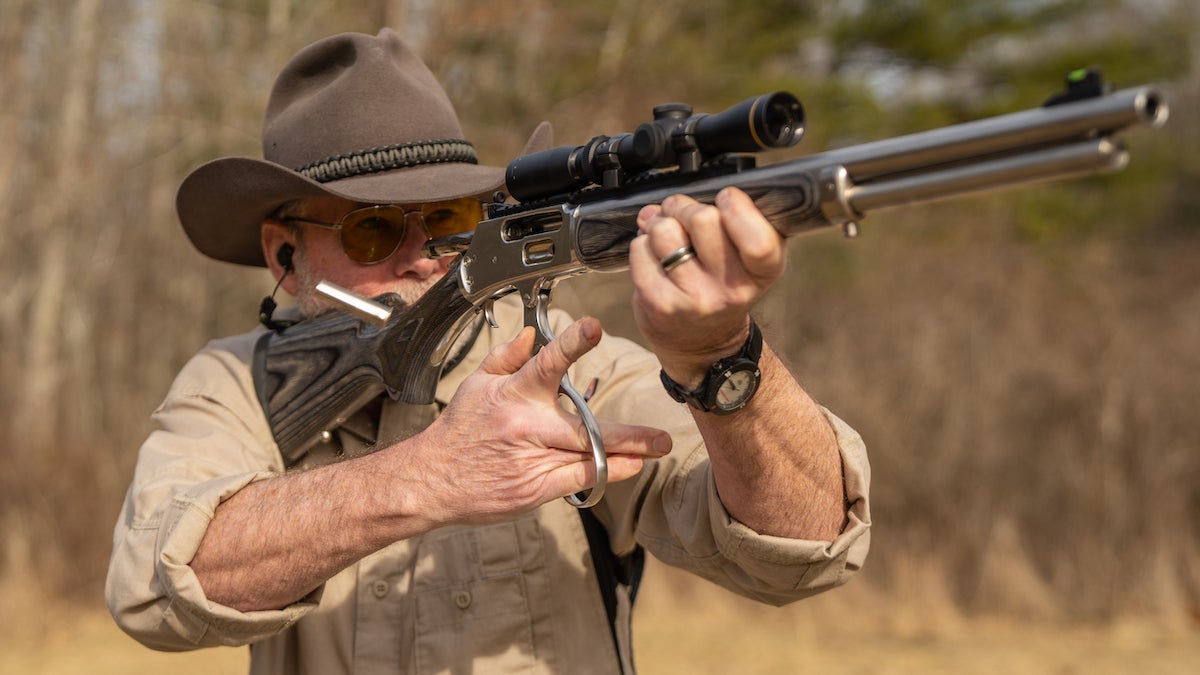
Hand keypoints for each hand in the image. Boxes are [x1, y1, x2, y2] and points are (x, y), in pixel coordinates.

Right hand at [403, 317, 671, 525]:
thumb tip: (531, 332)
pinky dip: (607, 473)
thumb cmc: (459, 428)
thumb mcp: (476, 384)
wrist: (432, 479)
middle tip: (662, 436)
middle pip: (585, 427)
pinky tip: (629, 467)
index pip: (546, 363)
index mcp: (513, 393)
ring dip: (626, 454)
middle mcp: (526, 425)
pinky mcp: (533, 488)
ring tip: (655, 448)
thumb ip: (507, 357)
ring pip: (588, 455)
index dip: (571, 344)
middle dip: (627, 434)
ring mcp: (531, 459)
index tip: (594, 327)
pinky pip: (578, 479)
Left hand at [629, 187, 784, 386]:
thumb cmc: (725, 286)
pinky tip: (654, 258)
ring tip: (667, 238)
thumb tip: (681, 196)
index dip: (735, 205)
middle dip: (687, 208)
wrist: (704, 344)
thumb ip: (736, 222)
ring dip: (660, 225)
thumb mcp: (750, 259)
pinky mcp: (661, 305)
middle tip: (684, 217)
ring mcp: (695, 299)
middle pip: (703, 219)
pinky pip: (640, 250)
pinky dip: (642, 246)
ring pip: (666, 230)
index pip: (757, 236)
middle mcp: (733, 289)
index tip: (726, 201)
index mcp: (764, 271)